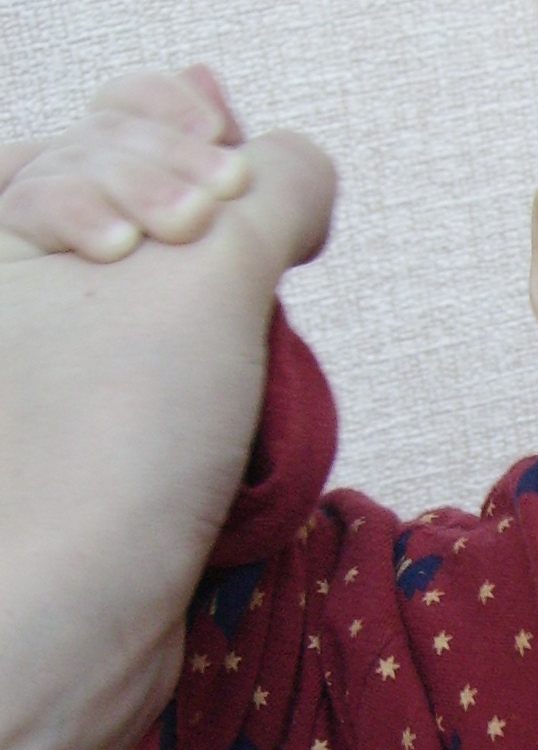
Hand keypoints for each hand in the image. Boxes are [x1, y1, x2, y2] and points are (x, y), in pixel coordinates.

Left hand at [0, 67, 335, 749]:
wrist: (60, 624)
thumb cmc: (111, 440)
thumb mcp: (211, 269)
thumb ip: (275, 183)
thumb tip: (296, 169)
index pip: (104, 126)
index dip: (179, 139)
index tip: (217, 197)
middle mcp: (4, 290)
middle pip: (137, 196)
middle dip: (206, 219)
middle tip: (232, 265)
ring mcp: (39, 363)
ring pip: (162, 286)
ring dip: (223, 301)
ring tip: (243, 337)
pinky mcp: (80, 431)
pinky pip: (163, 361)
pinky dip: (213, 366)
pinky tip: (239, 390)